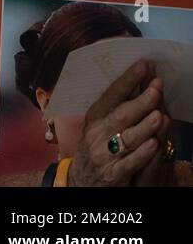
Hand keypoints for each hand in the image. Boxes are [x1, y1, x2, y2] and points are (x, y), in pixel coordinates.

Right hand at [68, 61, 167, 186]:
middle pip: (121, 115)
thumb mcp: (101, 123)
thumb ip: (118, 106)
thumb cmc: (98, 144)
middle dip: (141, 101)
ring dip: (144, 126)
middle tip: (158, 87)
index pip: (112, 94)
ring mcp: (105, 154)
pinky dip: (142, 154)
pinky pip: (130, 163)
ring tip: (160, 116)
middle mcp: (98, 133)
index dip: (128, 79)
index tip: (144, 65)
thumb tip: (141, 81)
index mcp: (95, 116)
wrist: (83, 178)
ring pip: (127, 138)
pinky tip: (154, 144)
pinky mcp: (114, 174)